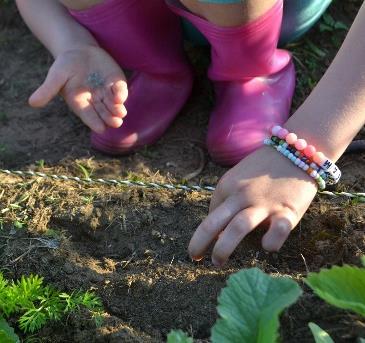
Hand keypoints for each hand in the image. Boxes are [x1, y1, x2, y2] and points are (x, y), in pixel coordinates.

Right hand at [29, 45, 127, 133]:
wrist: (79, 49)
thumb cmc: (65, 65)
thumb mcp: (56, 77)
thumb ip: (47, 90)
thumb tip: (31, 103)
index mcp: (82, 104)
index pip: (89, 116)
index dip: (95, 122)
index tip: (101, 129)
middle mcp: (96, 102)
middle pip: (104, 113)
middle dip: (110, 118)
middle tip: (116, 123)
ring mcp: (108, 93)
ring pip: (114, 105)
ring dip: (118, 109)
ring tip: (120, 113)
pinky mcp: (116, 84)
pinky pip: (121, 91)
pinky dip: (121, 94)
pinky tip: (120, 95)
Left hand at [189, 146, 317, 265]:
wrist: (296, 149)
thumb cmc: (264, 168)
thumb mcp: (238, 177)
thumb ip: (227, 199)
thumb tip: (218, 229)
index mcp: (227, 186)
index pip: (210, 215)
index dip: (206, 232)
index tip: (209, 240)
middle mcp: (241, 195)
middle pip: (213, 223)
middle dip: (199, 243)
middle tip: (194, 257)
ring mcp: (263, 204)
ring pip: (237, 229)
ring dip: (223, 249)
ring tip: (217, 262)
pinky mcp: (286, 211)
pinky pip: (276, 232)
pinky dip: (270, 243)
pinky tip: (267, 246)